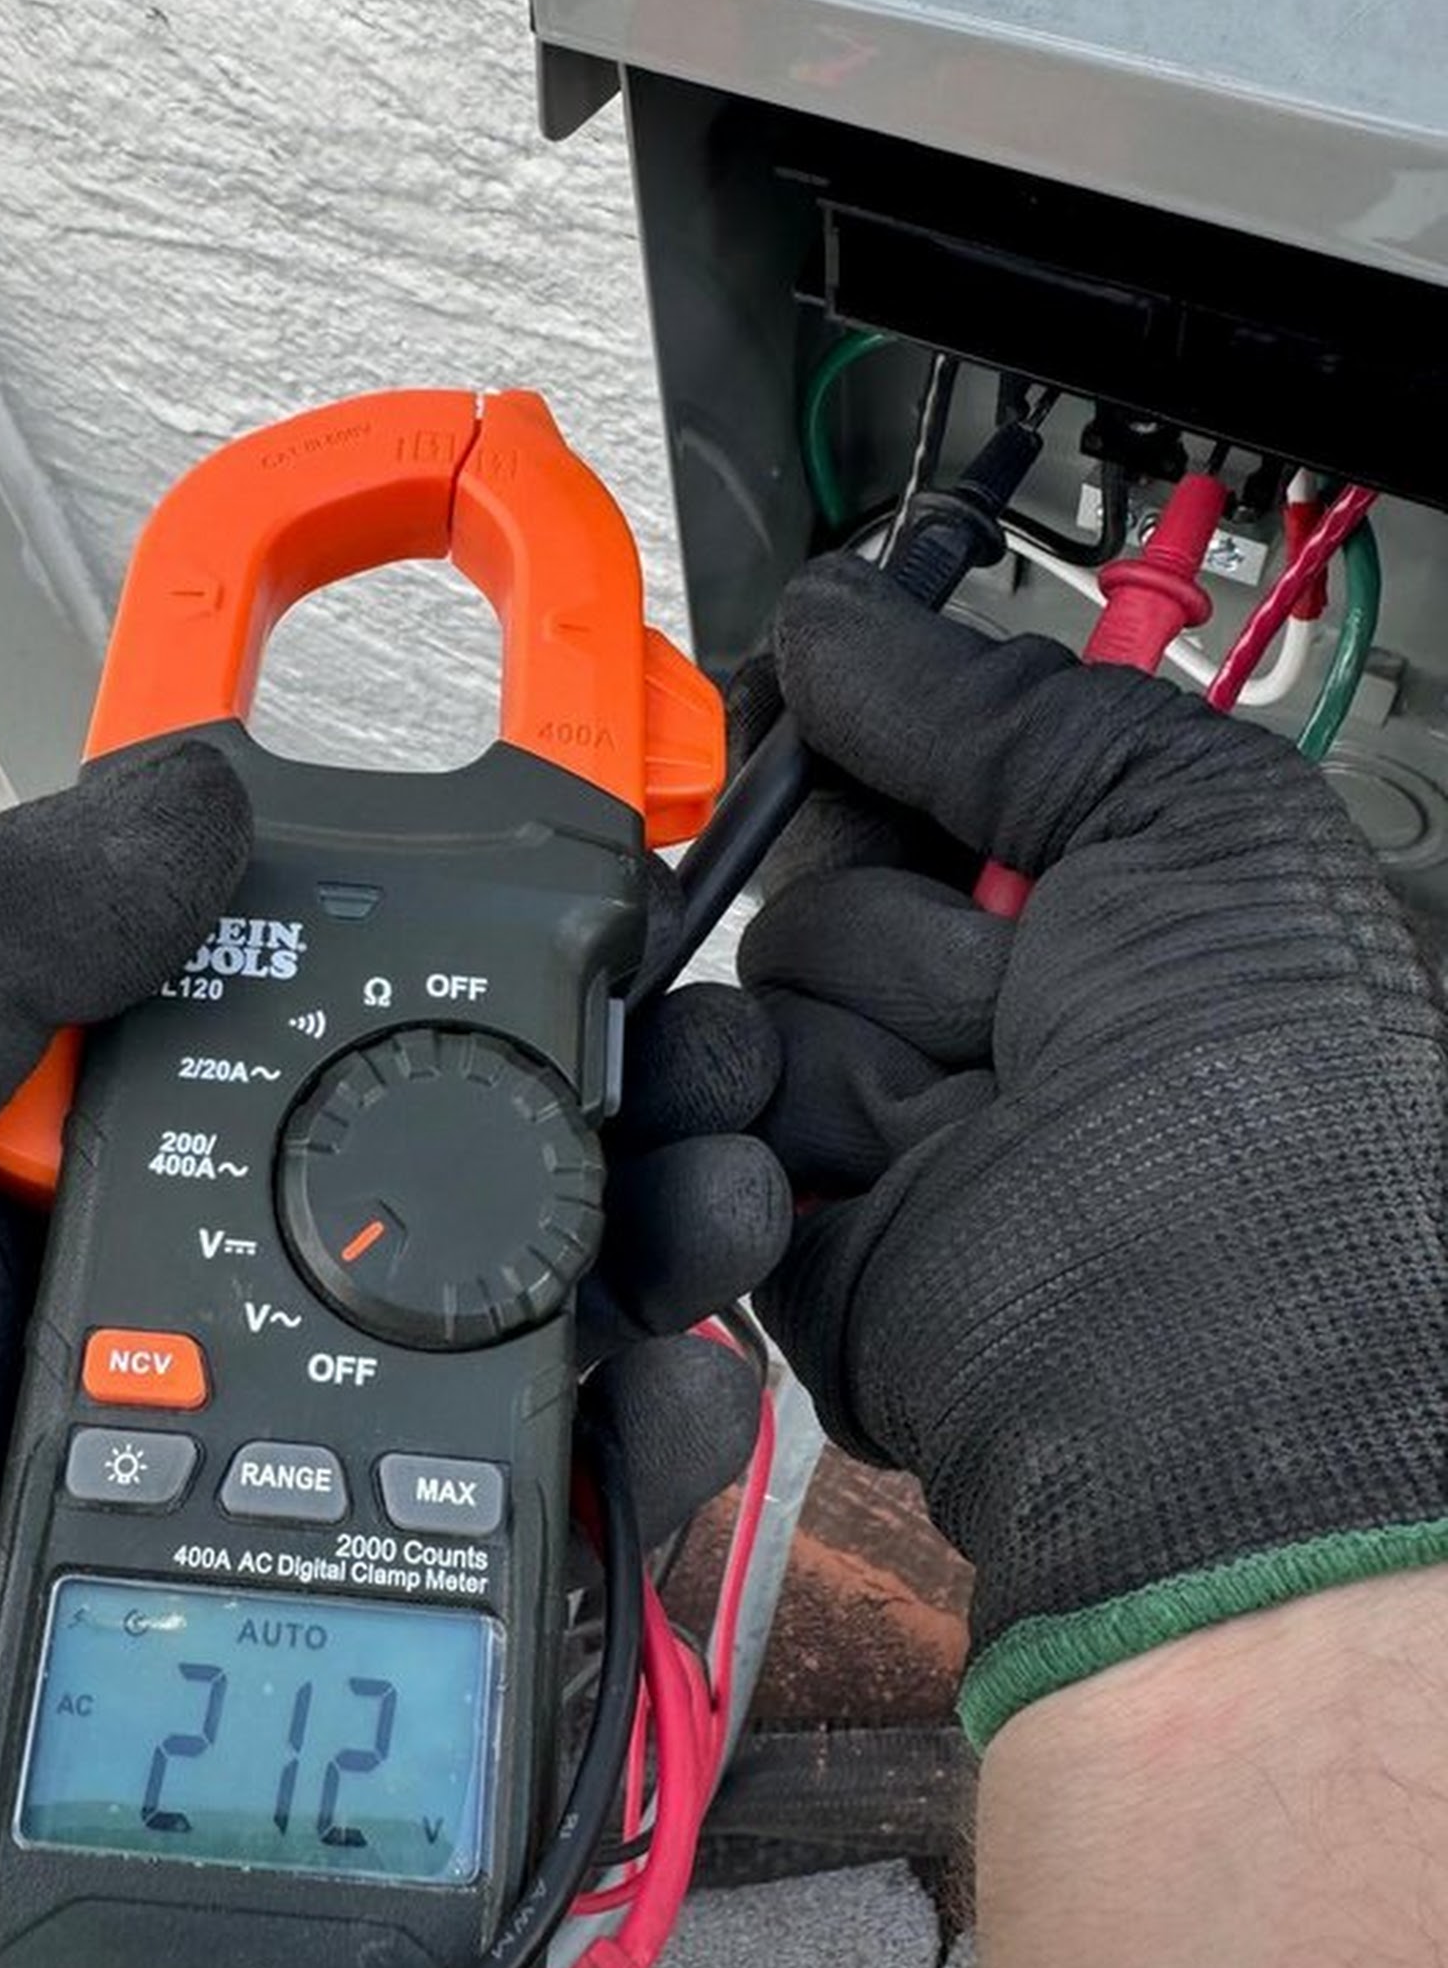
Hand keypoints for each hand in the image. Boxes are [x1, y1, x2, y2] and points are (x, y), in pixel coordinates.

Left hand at [0, 735, 789, 1967]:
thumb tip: (204, 781)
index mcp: (136, 1096)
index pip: (345, 965)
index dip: (488, 899)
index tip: (611, 858)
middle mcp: (242, 1234)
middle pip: (496, 1128)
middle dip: (638, 1078)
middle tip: (707, 1075)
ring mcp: (305, 1400)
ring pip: (545, 1300)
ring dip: (664, 1241)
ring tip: (710, 1213)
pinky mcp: (348, 1558)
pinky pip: (531, 1491)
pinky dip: (632, 1444)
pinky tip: (670, 1405)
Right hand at [733, 556, 1447, 1744]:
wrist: (1220, 1351)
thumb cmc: (1272, 1088)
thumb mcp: (1173, 810)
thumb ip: (986, 702)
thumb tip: (827, 617)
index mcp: (1072, 903)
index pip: (884, 780)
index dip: (857, 753)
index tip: (837, 725)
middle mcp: (976, 1011)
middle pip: (798, 889)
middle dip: (882, 916)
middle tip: (1000, 980)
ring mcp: (885, 1128)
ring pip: (743, 1011)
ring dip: (840, 1043)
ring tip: (959, 1103)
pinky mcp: (803, 1240)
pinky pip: (695, 1146)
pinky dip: (740, 1152)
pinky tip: (823, 1176)